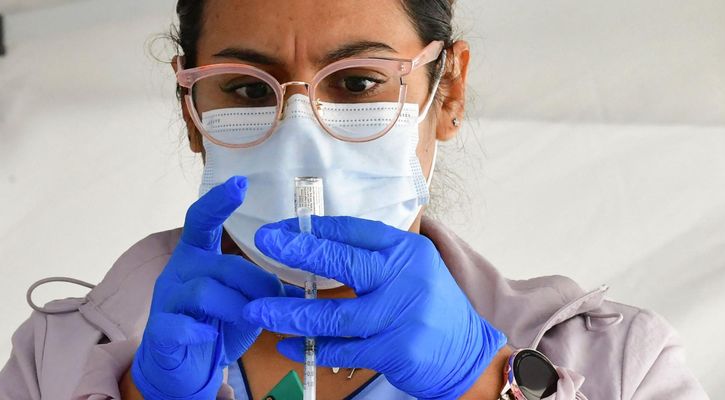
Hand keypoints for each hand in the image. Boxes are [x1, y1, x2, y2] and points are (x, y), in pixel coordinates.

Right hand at [130, 176, 285, 398]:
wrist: (182, 369)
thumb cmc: (216, 327)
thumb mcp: (245, 303)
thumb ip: (262, 290)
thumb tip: (291, 287)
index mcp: (197, 256)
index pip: (202, 220)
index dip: (218, 201)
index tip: (240, 183)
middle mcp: (179, 271)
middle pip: (222, 265)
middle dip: (255, 285)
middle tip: (274, 303)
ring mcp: (165, 300)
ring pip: (204, 292)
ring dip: (234, 307)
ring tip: (246, 321)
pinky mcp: (159, 331)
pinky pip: (178, 325)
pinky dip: (198, 331)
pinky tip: (209, 337)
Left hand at [243, 216, 506, 399]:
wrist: (467, 353)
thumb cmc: (428, 308)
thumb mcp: (410, 270)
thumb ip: (370, 258)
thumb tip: (313, 242)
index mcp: (407, 251)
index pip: (354, 232)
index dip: (314, 229)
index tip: (279, 229)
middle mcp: (407, 278)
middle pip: (344, 263)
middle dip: (299, 253)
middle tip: (265, 245)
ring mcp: (402, 316)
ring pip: (336, 315)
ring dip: (292, 314)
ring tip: (258, 311)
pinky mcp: (397, 350)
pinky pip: (344, 350)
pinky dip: (312, 349)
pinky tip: (287, 346)